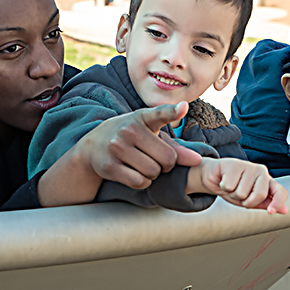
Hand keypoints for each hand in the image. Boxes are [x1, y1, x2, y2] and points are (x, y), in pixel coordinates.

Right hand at [37, 102, 202, 205]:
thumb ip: (175, 148)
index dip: (173, 111)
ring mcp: (117, 147)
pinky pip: (139, 182)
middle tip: (154, 159)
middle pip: (167, 159)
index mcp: (142, 118)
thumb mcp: (150, 135)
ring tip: (142, 165)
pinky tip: (134, 173)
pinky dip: (142, 182)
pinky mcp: (109, 166)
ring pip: (153, 172)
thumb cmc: (129, 139)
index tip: (183, 107)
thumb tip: (197, 161)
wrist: (92, 146)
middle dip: (165, 164)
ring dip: (153, 175)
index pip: (160, 114)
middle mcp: (129, 130)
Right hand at [188, 158, 287, 214]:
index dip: (278, 203)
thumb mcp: (250, 200)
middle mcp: (261, 171)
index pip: (280, 191)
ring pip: (241, 192)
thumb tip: (285, 211)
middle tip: (239, 195)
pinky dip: (223, 187)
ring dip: (232, 194)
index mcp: (268, 181)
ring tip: (230, 186)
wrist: (214, 178)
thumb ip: (266, 204)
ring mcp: (248, 166)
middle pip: (259, 195)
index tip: (270, 212)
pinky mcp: (234, 164)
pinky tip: (223, 180)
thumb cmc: (234, 189)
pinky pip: (229, 186)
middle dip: (245, 201)